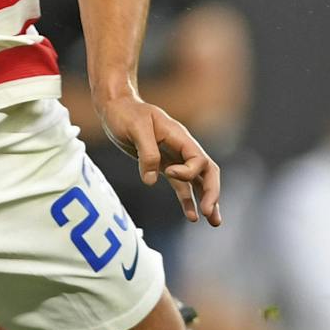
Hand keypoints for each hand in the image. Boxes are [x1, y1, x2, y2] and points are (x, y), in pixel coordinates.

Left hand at [98, 95, 221, 225]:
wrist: (115, 107)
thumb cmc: (125, 114)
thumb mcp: (135, 128)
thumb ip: (146, 153)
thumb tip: (151, 180)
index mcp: (180, 136)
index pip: (198, 159)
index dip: (189, 171)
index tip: (169, 173)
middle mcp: (182, 148)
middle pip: (208, 172)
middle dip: (212, 193)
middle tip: (211, 213)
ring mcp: (175, 157)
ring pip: (198, 181)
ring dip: (207, 200)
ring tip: (214, 222)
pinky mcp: (164, 165)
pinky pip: (181, 185)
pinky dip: (187, 200)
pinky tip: (192, 216)